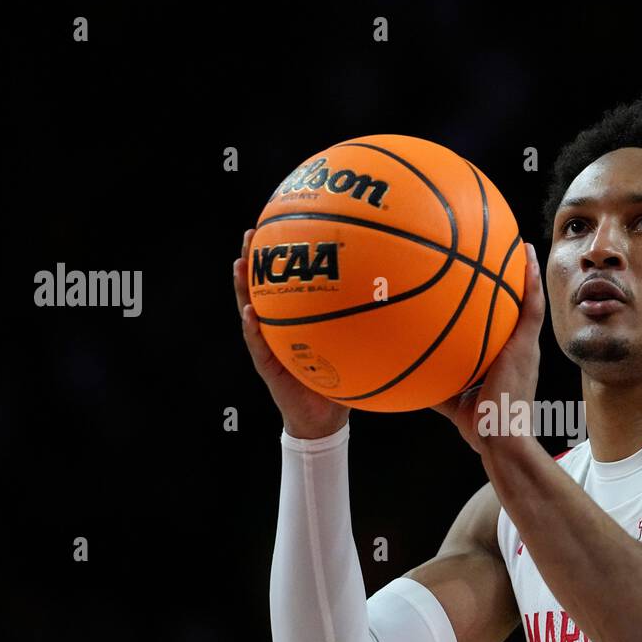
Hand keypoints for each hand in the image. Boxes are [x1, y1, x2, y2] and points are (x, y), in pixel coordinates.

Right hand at [234, 228, 349, 439]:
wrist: (324, 418)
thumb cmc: (340, 381)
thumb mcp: (355, 347)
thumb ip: (368, 324)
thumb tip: (401, 297)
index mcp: (296, 319)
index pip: (287, 282)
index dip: (282, 255)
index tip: (282, 223)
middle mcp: (278, 327)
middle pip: (262, 287)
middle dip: (254, 258)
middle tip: (252, 231)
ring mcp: (268, 345)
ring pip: (251, 310)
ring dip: (243, 287)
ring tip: (240, 263)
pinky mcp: (268, 366)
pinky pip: (258, 345)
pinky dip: (253, 328)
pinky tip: (250, 312)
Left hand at [431, 243, 544, 454]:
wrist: (498, 437)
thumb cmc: (479, 424)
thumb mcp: (452, 396)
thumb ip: (435, 379)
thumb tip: (406, 370)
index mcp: (506, 358)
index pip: (504, 324)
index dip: (501, 301)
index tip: (494, 280)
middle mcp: (519, 348)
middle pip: (519, 306)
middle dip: (516, 280)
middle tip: (510, 253)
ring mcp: (525, 346)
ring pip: (530, 302)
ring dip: (527, 273)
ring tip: (522, 246)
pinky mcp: (525, 346)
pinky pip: (531, 307)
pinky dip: (530, 282)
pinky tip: (527, 258)